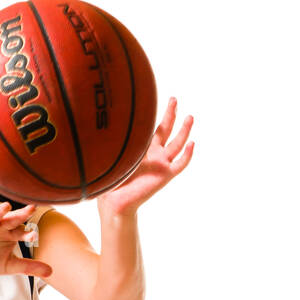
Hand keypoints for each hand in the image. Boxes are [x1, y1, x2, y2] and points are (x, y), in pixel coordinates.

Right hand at [0, 202, 52, 278]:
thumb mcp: (9, 266)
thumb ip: (28, 267)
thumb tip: (52, 271)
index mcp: (10, 233)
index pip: (22, 232)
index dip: (27, 234)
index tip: (34, 236)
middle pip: (11, 219)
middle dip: (20, 214)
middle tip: (32, 208)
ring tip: (6, 206)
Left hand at [98, 97, 193, 215]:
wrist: (115, 200)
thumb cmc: (111, 179)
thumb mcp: (115, 154)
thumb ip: (117, 139)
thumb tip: (107, 118)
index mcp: (142, 149)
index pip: (152, 128)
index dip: (155, 115)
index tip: (156, 100)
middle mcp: (154, 154)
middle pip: (167, 130)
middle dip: (171, 114)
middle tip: (174, 99)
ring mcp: (161, 164)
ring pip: (177, 144)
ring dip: (184, 130)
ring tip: (190, 117)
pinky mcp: (165, 175)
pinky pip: (180, 164)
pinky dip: (187, 155)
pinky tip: (192, 143)